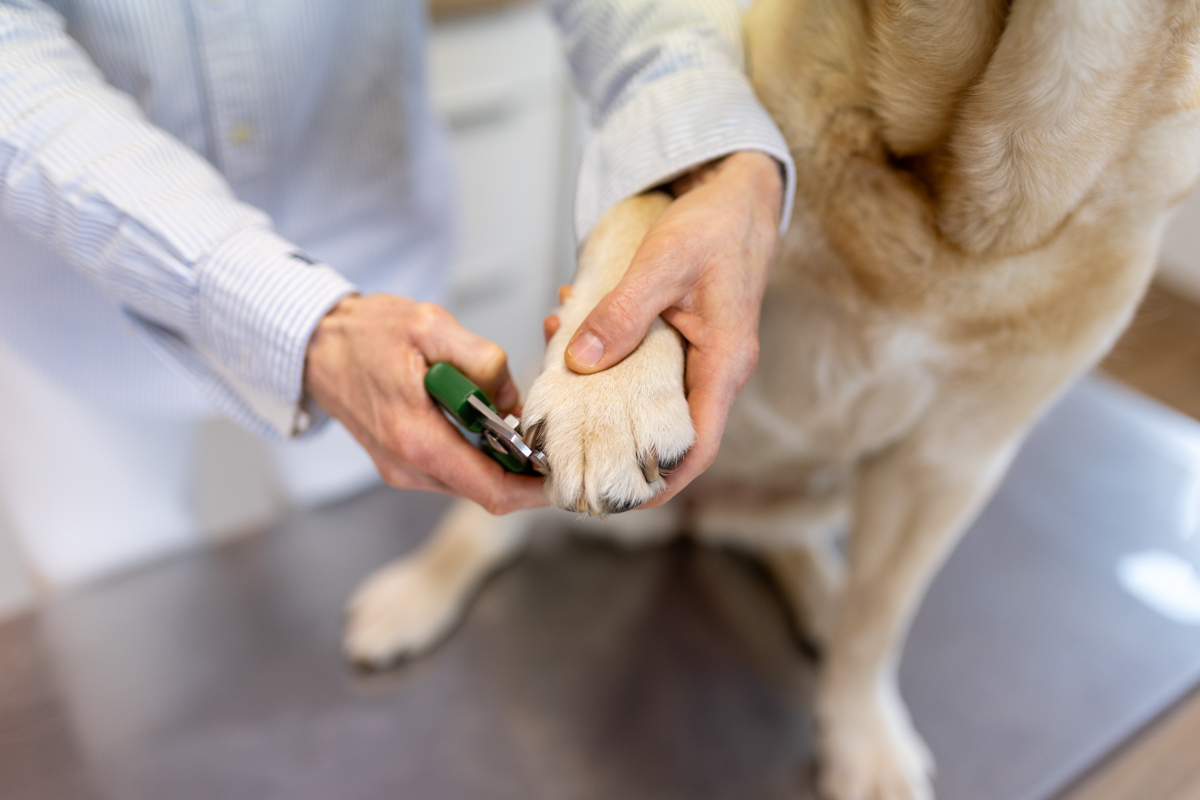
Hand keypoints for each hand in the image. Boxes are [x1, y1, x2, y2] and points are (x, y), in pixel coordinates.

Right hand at [304, 295, 545, 514]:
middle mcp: (407, 465)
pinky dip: (479, 453)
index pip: (490, 489)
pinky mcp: (403, 463)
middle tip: (550, 436)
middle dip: (524, 470)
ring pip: (473, 482)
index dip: (534, 489)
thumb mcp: (430, 325)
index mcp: (415, 438)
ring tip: (520, 422)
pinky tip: (488, 422)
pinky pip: (454, 469)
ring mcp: (403, 469)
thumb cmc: (366, 333)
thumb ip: (480, 358)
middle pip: (487, 490)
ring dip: (501, 461)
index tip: (563, 473)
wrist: (316, 344)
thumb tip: (511, 398)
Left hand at [563, 151, 783, 505]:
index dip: (662, 482)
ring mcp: (701, 358)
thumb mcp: (662, 263)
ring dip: (604, 394)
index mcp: (724, 362)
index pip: (698, 446)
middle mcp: (716, 370)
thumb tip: (579, 359)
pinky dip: (608, 359)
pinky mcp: (684, 343)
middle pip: (670, 433)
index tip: (620, 499)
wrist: (738, 195)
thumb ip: (622, 312)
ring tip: (557, 378)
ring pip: (650, 398)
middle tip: (566, 448)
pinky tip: (571, 334)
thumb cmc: (714, 225)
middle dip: (618, 443)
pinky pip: (644, 367)